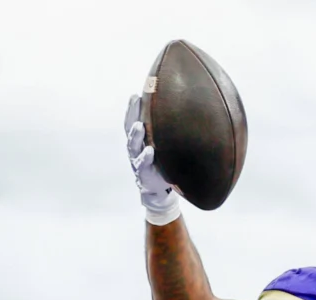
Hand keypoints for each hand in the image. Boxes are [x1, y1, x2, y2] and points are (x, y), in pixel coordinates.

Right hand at [125, 94, 180, 225]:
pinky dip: (146, 157)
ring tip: (139, 126)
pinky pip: (143, 164)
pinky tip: (150, 151)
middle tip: (135, 100)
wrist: (160, 189)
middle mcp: (136, 148)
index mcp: (140, 140)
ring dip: (136, 135)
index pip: (133, 119)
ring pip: (133, 146)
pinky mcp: (143, 173)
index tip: (136, 94)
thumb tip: (185, 112)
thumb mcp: (163, 146)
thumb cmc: (164, 163)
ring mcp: (138, 160)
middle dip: (132, 113)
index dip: (133, 108)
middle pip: (130, 128)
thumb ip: (167, 133)